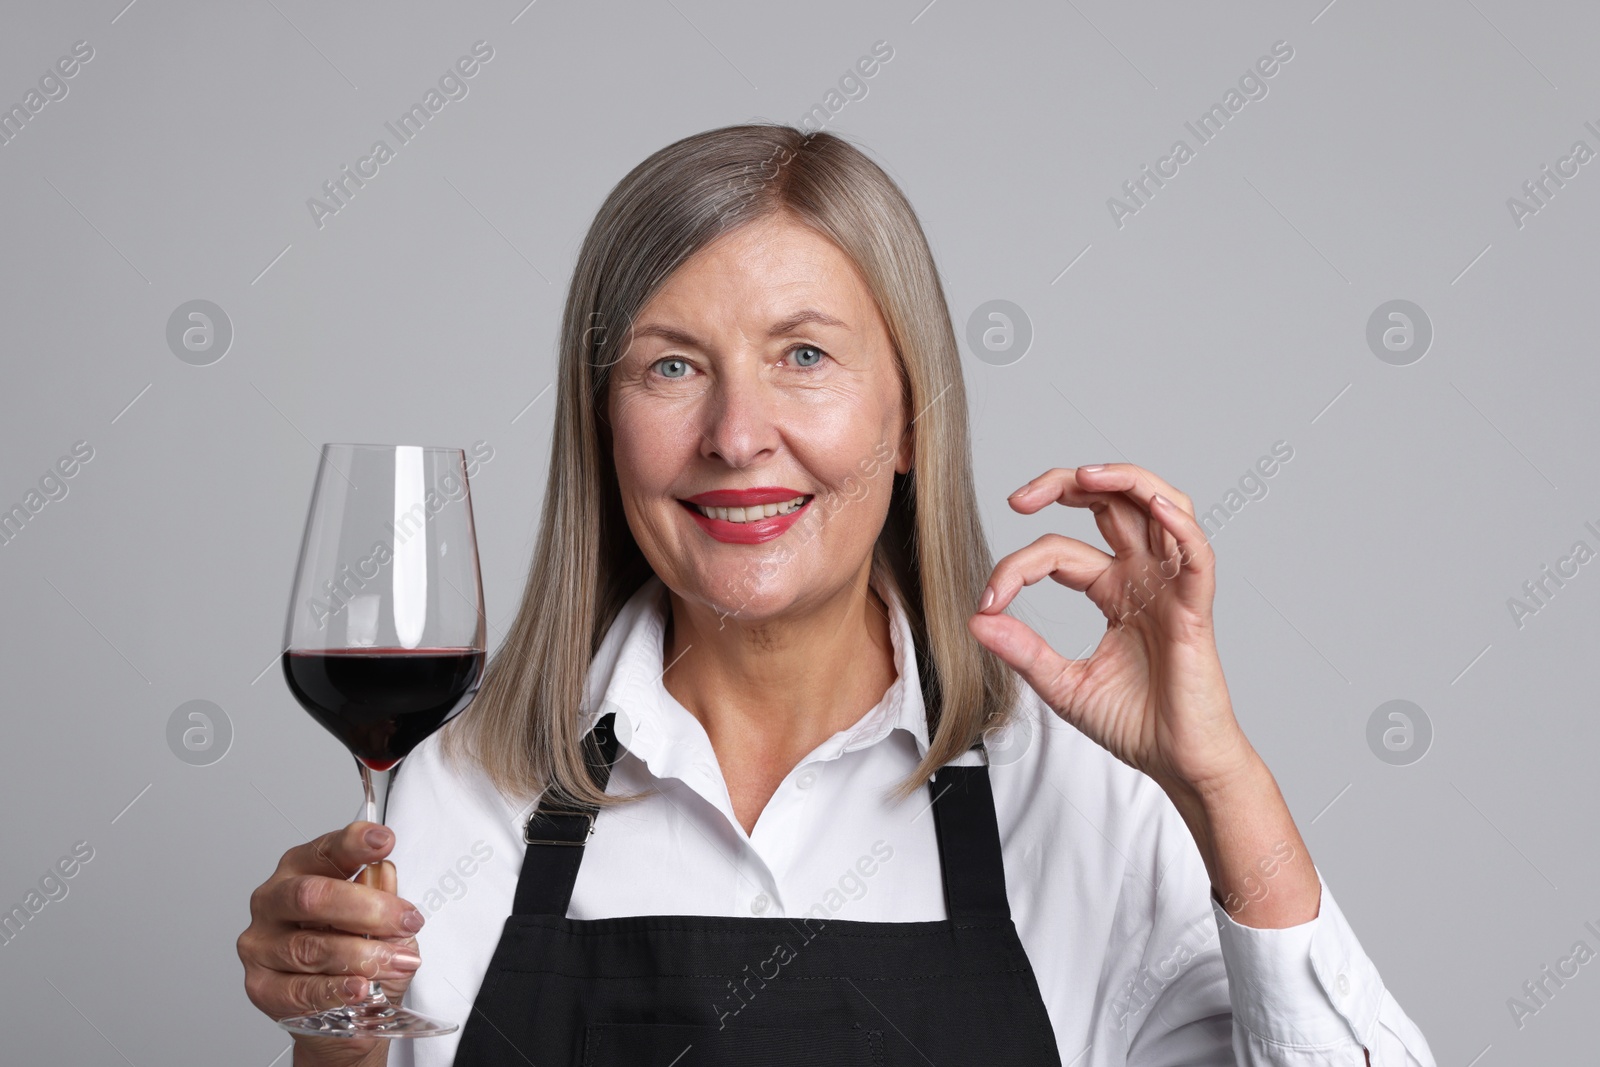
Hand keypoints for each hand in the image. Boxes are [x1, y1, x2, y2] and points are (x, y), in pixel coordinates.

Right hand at [237, 822, 424, 1065]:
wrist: (345, 1006)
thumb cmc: (358, 946)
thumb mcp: (379, 915)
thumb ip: (381, 894)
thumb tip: (383, 873)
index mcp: (301, 868)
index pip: (325, 849)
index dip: (354, 843)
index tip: (384, 841)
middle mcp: (273, 900)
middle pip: (312, 896)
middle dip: (367, 909)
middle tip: (406, 921)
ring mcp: (261, 944)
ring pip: (310, 947)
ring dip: (362, 956)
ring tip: (397, 962)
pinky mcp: (261, 986)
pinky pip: (300, 990)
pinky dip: (336, 989)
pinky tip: (360, 987)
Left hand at [967, 463, 1253, 800]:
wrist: (1178, 764)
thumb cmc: (1133, 724)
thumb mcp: (1062, 684)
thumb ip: (1023, 650)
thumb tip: (976, 619)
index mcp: (1112, 590)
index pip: (1058, 551)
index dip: (1018, 567)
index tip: (987, 601)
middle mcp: (1142, 578)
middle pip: (1111, 503)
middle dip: (1066, 485)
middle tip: (1020, 498)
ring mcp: (1171, 587)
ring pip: (1159, 506)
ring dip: (1125, 480)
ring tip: (1085, 476)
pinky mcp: (1195, 609)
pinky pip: (1196, 554)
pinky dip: (1179, 523)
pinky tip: (1154, 507)